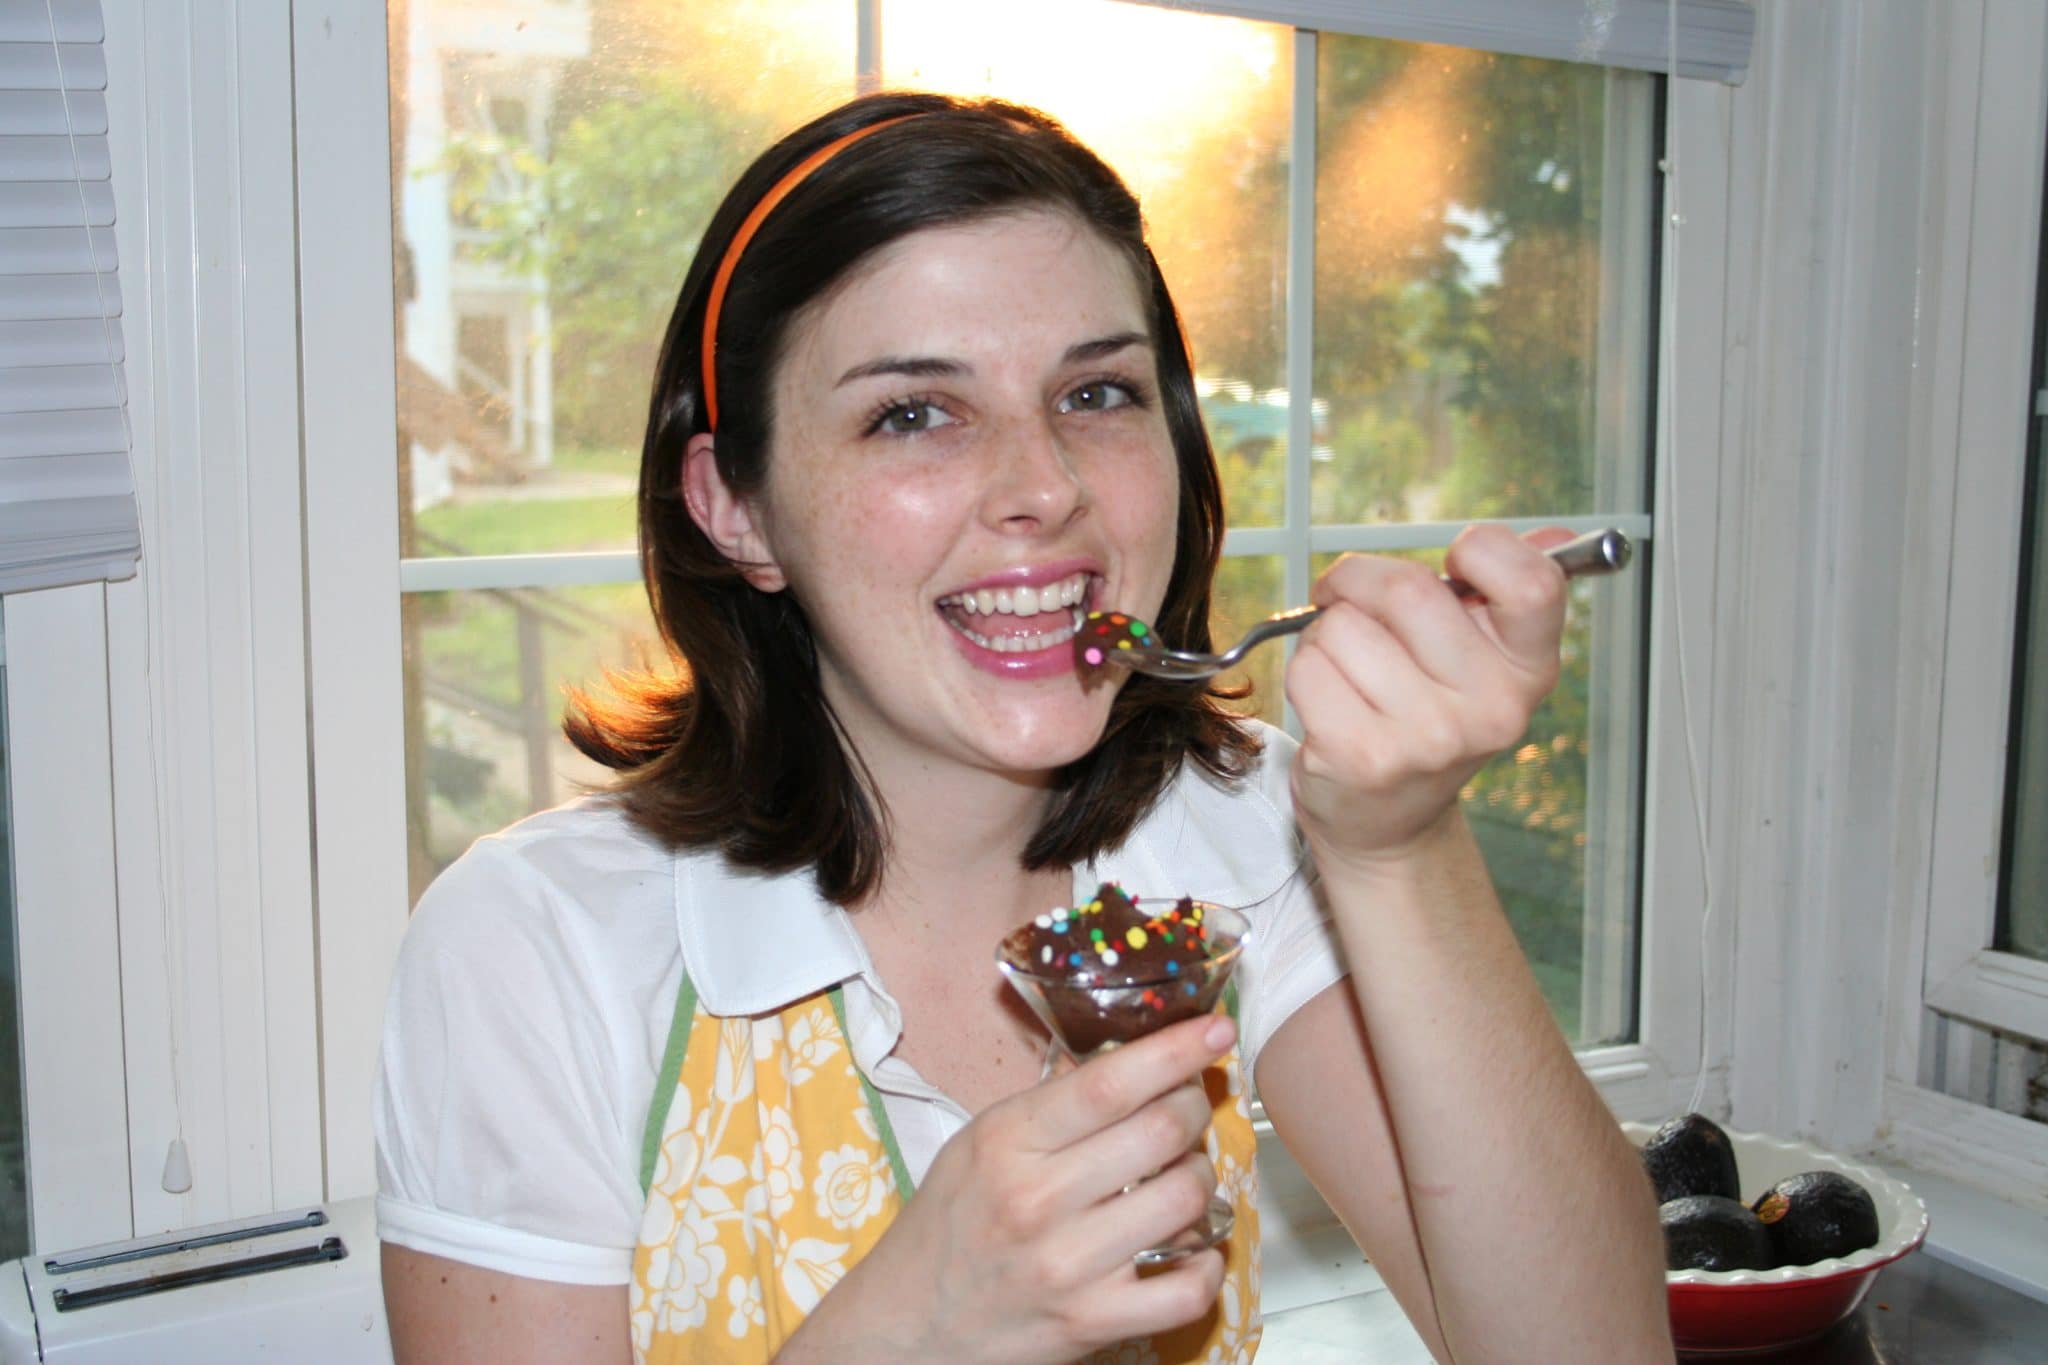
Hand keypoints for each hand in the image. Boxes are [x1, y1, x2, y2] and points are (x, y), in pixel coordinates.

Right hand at [781, 1013, 1235, 1364]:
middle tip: (1191, 1105)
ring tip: (1184, 1175)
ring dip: (1202, 1178)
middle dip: (1194, 1108)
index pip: (1110, 1083)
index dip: (1175, 1050)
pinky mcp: (1092, 1322)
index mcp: (1008, 1142)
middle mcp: (1038, 1199)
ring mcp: (1069, 1265)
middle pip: (1162, 1132)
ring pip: (1187, 1200)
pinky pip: (1188, 1289)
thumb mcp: (978, 1144)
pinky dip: (1207, 1265)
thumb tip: (1126, 1058)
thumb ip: (1049, 1105)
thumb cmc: (948, 1225)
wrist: (909, 1324)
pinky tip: (1193, 1249)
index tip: (1216, 1031)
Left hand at [1284, 523, 1568, 873]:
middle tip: (1354, 603)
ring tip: (1352, 670)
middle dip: (1360, 582)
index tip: (1454, 568)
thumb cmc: (1429, 715)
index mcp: (1530, 669)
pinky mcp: (1363, 757)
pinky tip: (1333, 701)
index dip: (1480, 551)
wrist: (1388, 816)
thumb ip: (1512, 587)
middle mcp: (1492, 707)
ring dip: (1327, 634)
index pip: (1532, 580)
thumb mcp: (1484, 656)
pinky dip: (1307, 671)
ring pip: (1344, 626)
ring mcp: (1428, 737)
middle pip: (1406, 588)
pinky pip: (1309, 667)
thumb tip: (1557, 535)